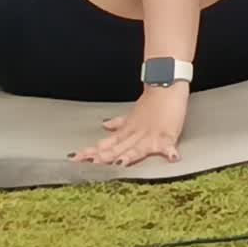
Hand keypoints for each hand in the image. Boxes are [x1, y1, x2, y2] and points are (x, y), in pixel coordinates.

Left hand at [72, 83, 187, 168]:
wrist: (166, 83)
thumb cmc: (152, 100)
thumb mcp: (133, 114)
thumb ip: (119, 123)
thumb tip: (105, 125)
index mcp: (127, 131)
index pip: (105, 144)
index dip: (91, 151)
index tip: (75, 158)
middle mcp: (135, 135)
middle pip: (117, 148)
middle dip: (104, 157)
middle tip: (90, 163)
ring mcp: (151, 136)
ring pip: (137, 148)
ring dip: (129, 156)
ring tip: (120, 163)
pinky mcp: (168, 135)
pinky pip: (169, 146)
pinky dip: (171, 152)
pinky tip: (173, 158)